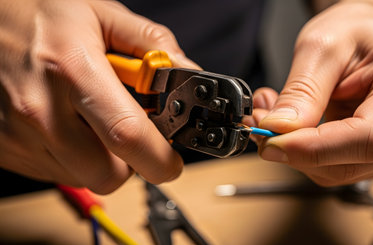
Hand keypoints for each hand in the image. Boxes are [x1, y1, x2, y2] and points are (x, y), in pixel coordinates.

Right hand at [0, 0, 198, 193]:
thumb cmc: (38, 12)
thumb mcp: (102, 15)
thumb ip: (151, 45)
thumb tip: (184, 72)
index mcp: (73, 69)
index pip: (128, 135)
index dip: (160, 157)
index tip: (171, 161)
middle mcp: (40, 109)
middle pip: (107, 174)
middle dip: (130, 163)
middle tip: (130, 136)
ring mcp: (18, 134)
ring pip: (82, 177)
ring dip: (99, 158)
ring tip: (90, 118)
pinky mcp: (5, 147)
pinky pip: (54, 172)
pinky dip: (71, 156)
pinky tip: (66, 122)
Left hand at [244, 2, 372, 185]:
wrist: (369, 35)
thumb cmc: (357, 31)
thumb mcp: (322, 47)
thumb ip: (302, 91)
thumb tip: (279, 129)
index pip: (368, 137)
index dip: (315, 148)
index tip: (272, 142)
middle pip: (352, 162)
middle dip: (296, 149)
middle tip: (259, 121)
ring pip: (338, 171)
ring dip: (296, 151)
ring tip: (272, 115)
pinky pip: (336, 167)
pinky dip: (305, 152)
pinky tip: (292, 125)